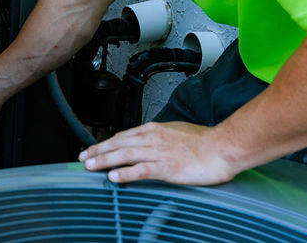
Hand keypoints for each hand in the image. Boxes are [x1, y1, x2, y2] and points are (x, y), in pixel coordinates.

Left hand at [78, 121, 236, 185]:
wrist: (223, 146)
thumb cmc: (204, 141)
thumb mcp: (175, 131)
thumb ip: (158, 137)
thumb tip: (146, 142)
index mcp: (154, 129)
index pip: (123, 135)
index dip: (106, 142)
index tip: (95, 148)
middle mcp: (152, 138)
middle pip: (118, 144)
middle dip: (98, 150)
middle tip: (83, 157)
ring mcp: (158, 152)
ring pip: (124, 155)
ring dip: (105, 161)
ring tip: (90, 166)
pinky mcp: (167, 167)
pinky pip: (141, 170)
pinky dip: (125, 173)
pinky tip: (113, 177)